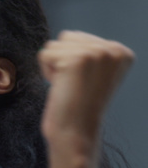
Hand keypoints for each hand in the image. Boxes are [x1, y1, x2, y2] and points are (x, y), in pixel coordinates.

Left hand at [38, 31, 134, 167]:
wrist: (76, 132)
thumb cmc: (79, 105)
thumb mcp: (94, 72)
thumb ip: (89, 52)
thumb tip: (68, 35)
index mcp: (121, 52)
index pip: (78, 37)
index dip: (72, 61)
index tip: (84, 82)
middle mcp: (114, 49)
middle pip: (66, 37)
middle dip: (62, 61)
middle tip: (75, 85)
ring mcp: (97, 53)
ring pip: (54, 44)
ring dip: (54, 66)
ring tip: (69, 85)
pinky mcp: (78, 59)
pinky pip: (45, 54)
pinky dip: (46, 72)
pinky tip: (61, 87)